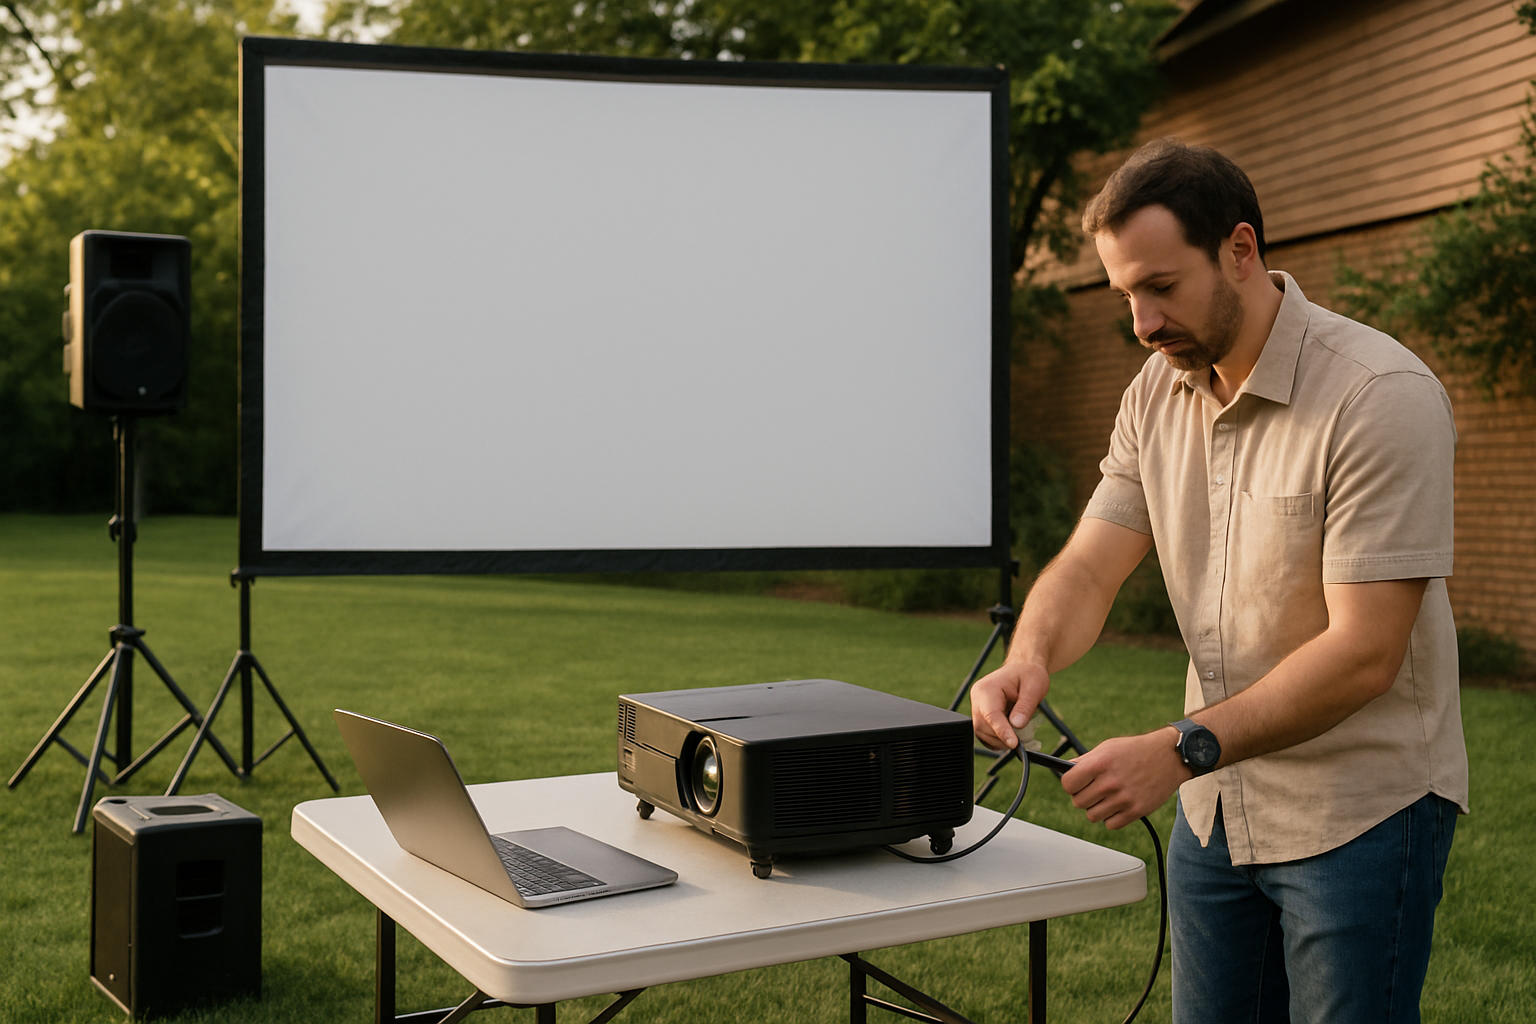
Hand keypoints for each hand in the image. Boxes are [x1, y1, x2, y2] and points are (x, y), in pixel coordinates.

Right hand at [970, 661, 1050, 750]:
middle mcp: (978, 698)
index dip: (1001, 731)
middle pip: (983, 727)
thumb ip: (1025, 707)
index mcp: (987, 688)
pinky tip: (1010, 734)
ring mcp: (977, 706)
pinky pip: (984, 733)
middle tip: (1022, 740)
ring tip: (1017, 736)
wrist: (1023, 668)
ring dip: (999, 740)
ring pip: (982, 732)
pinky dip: (996, 739)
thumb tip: (1017, 725)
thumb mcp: (1034, 688)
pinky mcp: (981, 715)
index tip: (1014, 743)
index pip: (991, 715)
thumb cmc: (1028, 675)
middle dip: (1002, 737)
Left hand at [1059, 727, 1189, 829]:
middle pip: (1078, 803)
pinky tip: (1118, 805)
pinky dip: (1112, 818)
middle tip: (1093, 790)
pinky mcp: (1136, 811)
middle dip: (1083, 796)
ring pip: (1092, 816)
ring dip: (1097, 808)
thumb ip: (1085, 761)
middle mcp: (1110, 782)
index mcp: (1100, 763)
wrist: (1169, 756)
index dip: (1070, 784)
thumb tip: (1066, 770)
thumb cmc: (1136, 750)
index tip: (1075, 784)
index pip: (1068, 784)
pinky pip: (1110, 825)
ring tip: (1107, 797)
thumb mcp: (1108, 747)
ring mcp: (1123, 799)